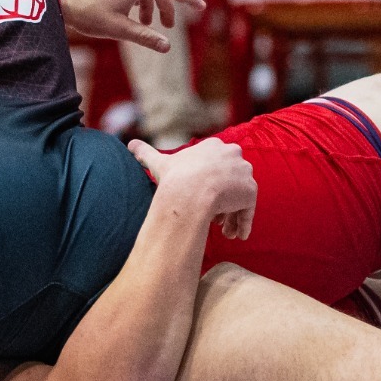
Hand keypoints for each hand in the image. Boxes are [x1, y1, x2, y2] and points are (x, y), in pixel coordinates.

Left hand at [58, 0, 204, 53]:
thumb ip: (145, 37)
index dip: (190, 0)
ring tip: (142, 23)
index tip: (202, 7)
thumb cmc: (85, 12)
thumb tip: (167, 47)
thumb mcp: (118, 29)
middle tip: (167, 26)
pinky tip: (125, 11)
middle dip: (165, 8)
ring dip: (148, 4)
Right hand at [129, 137, 256, 240]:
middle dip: (224, 199)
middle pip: (231, 180)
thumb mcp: (158, 162)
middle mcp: (233, 155)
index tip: (203, 199)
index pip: (217, 166)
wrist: (189, 193)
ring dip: (232, 214)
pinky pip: (248, 209)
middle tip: (214, 219)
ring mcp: (244, 173)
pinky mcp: (250, 191)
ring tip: (224, 232)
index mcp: (214, 146)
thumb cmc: (174, 178)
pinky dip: (243, 223)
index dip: (210, 183)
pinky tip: (236, 236)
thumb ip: (145, 152)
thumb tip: (129, 144)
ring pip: (240, 196)